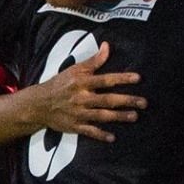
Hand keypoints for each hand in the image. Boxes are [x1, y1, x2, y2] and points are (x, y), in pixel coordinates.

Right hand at [23, 42, 147, 142]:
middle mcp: (81, 97)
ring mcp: (78, 113)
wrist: (39, 104)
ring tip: (135, 116)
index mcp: (82, 82)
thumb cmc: (60, 84)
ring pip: (101, 115)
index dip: (121, 78)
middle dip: (126, 101)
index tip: (138, 78)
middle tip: (144, 102)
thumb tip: (107, 46)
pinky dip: (100, 135)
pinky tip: (113, 138)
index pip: (105, 79)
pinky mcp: (74, 126)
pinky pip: (89, 131)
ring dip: (119, 117)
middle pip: (107, 99)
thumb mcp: (74, 69)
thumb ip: (93, 61)